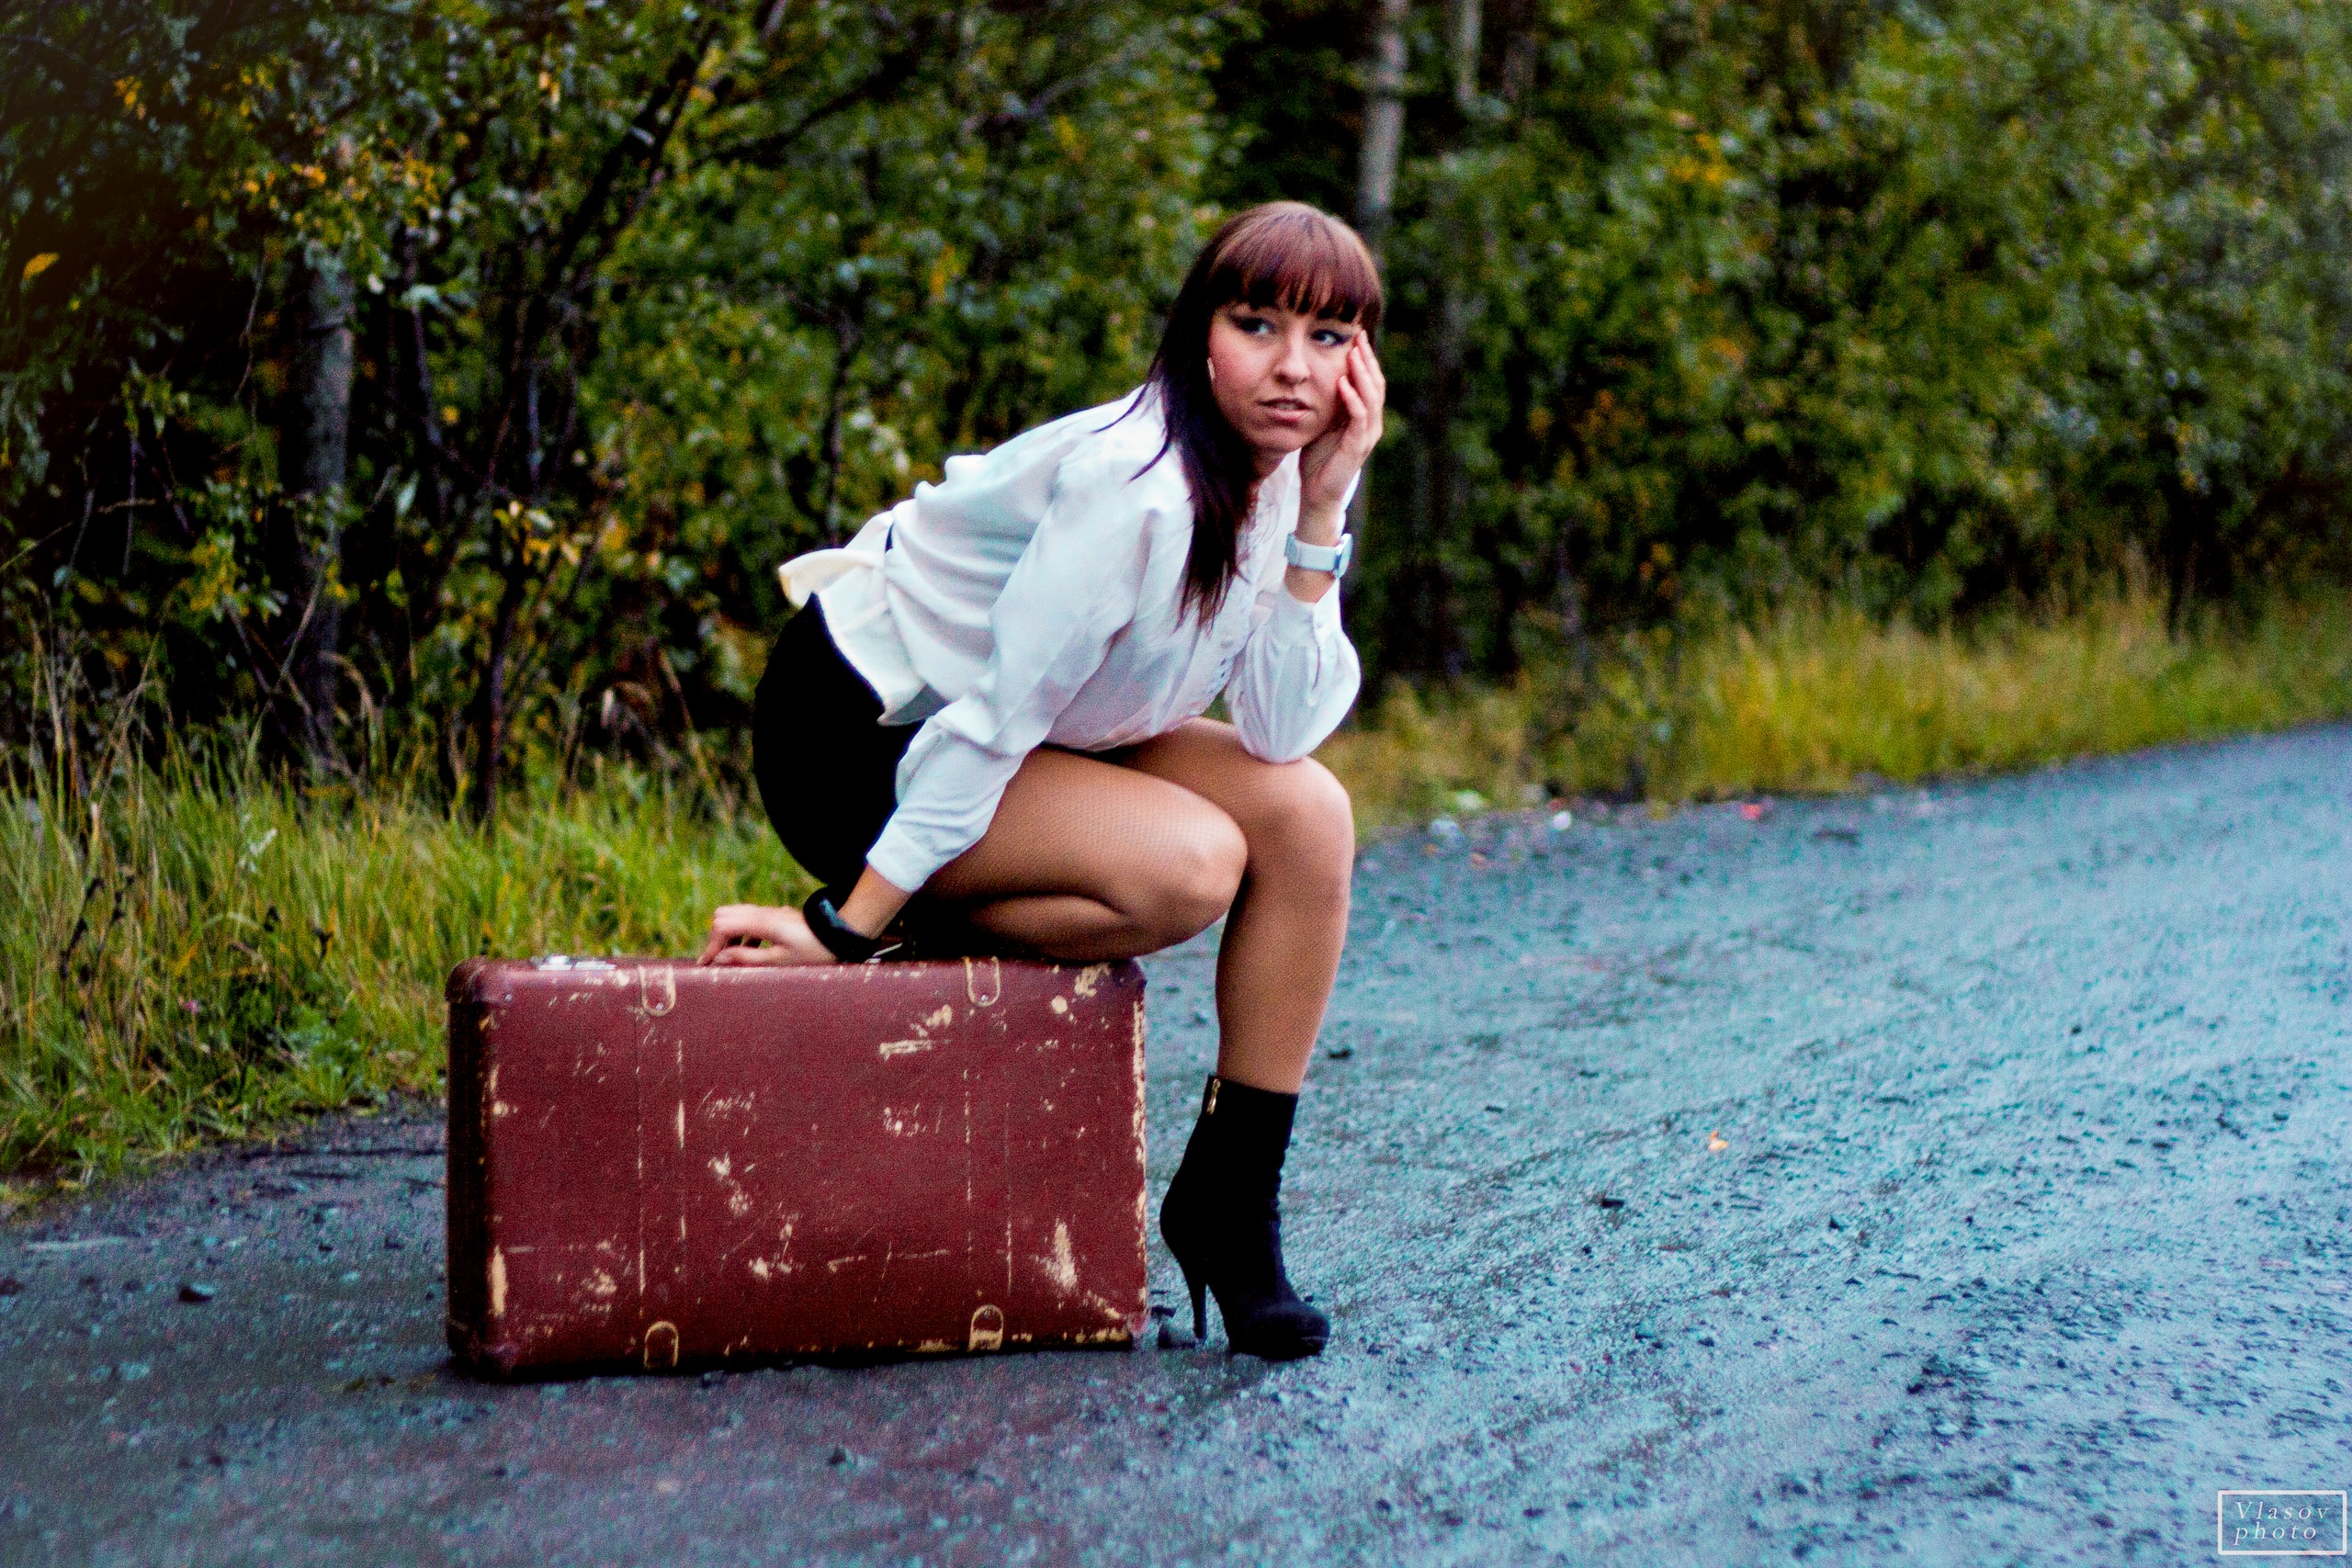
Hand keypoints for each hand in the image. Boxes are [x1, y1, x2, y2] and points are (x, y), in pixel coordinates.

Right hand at [696, 903, 835, 965]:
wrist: (838, 935)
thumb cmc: (812, 951)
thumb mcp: (779, 960)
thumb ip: (747, 958)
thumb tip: (720, 958)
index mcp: (760, 922)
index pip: (722, 926)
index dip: (712, 945)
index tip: (707, 964)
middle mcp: (762, 912)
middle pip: (724, 915)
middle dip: (717, 937)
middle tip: (720, 959)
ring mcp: (769, 912)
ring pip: (736, 915)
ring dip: (729, 935)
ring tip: (733, 958)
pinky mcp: (775, 916)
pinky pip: (750, 919)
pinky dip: (743, 933)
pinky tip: (750, 950)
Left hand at [1296, 334, 1385, 535]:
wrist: (1318, 492)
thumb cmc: (1319, 457)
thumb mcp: (1323, 422)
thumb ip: (1329, 401)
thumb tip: (1323, 373)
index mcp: (1364, 416)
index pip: (1370, 381)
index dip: (1366, 359)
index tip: (1357, 336)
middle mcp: (1371, 424)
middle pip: (1376, 385)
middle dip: (1367, 360)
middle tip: (1359, 338)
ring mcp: (1367, 436)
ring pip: (1370, 399)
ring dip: (1362, 375)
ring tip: (1353, 355)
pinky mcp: (1357, 448)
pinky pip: (1358, 419)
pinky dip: (1352, 400)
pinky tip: (1343, 384)